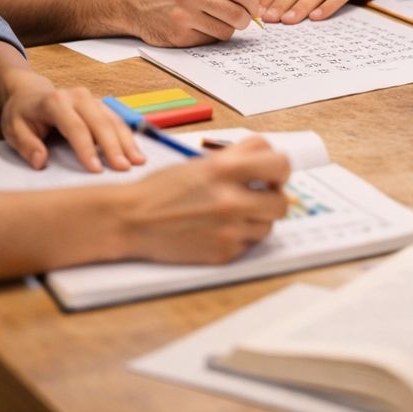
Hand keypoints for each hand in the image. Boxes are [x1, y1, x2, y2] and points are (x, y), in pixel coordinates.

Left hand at [0, 72, 143, 173]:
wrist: (30, 92)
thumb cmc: (22, 113)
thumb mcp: (13, 129)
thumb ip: (26, 145)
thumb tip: (41, 162)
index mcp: (55, 102)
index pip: (74, 127)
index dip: (86, 149)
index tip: (96, 169)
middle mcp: (77, 96)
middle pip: (100, 122)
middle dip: (114, 146)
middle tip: (124, 168)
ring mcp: (92, 99)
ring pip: (114, 119)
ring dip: (127, 141)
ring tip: (138, 161)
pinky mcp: (101, 105)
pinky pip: (118, 119)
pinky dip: (128, 135)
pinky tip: (136, 150)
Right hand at [119, 136, 291, 262]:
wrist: (131, 220)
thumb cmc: (162, 189)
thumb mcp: (199, 163)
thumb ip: (236, 158)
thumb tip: (269, 161)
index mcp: (224, 169)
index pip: (280, 164)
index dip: (279, 170)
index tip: (271, 175)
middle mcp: (230, 200)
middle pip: (282, 202)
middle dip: (272, 199)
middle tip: (257, 197)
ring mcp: (228, 230)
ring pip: (267, 227)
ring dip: (255, 220)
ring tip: (230, 215)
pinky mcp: (223, 253)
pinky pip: (248, 245)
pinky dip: (238, 238)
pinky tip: (217, 230)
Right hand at [133, 0, 261, 45]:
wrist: (137, 3)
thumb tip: (257, 5)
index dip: (254, 4)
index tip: (254, 9)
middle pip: (238, 14)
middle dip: (245, 20)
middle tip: (240, 20)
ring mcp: (183, 16)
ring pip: (226, 31)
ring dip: (226, 29)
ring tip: (214, 20)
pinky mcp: (179, 35)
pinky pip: (209, 40)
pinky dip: (209, 36)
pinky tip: (197, 27)